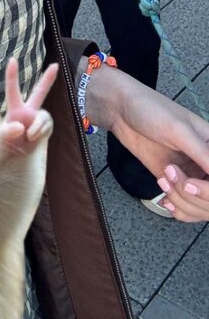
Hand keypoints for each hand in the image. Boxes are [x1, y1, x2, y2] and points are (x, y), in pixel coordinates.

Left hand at [0, 59, 56, 155]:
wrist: (15, 156)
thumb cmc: (4, 143)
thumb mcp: (2, 139)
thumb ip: (8, 132)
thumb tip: (21, 127)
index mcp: (14, 109)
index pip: (12, 90)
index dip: (12, 75)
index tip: (12, 59)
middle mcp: (27, 110)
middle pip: (39, 92)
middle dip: (48, 79)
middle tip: (56, 65)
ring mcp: (37, 118)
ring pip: (44, 116)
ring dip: (37, 128)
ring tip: (29, 137)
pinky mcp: (45, 127)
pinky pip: (47, 126)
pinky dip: (41, 133)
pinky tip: (33, 138)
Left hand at [95, 69, 208, 221]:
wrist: (120, 110)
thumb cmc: (151, 109)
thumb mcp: (179, 129)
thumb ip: (203, 153)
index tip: (190, 182)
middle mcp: (206, 162)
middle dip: (193, 195)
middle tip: (170, 174)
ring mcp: (191, 173)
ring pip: (200, 207)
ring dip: (182, 202)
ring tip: (164, 179)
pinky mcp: (174, 181)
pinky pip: (185, 207)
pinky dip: (178, 210)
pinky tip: (164, 198)